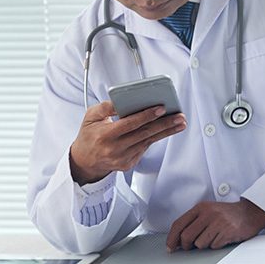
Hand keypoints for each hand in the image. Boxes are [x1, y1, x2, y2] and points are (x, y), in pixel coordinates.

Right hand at [69, 101, 186, 183]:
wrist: (84, 160)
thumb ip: (106, 107)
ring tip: (180, 123)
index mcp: (105, 135)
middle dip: (165, 124)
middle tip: (180, 117)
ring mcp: (123, 158)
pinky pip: (144, 148)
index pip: (130, 124)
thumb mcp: (91, 117)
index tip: (161, 108)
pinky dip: (155, 138)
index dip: (147, 115)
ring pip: (148, 141)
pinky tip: (166, 131)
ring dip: (166, 132)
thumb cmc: (89, 135)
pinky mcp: (128, 164)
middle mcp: (115, 148)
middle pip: (145, 133)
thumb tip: (122, 100)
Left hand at [166, 198, 264, 250]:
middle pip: (186, 236)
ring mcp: (218, 222)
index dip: (171, 238)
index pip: (179, 224)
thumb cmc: (228, 214)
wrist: (251, 213)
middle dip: (186, 245)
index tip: (170, 247)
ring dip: (204, 245)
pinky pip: (214, 246)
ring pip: (200, 243)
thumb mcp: (209, 211)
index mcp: (201, 208)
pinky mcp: (227, 232)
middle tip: (190, 247)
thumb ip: (193, 222)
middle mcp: (208, 214)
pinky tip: (222, 238)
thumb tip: (178, 240)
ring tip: (213, 238)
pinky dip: (216, 245)